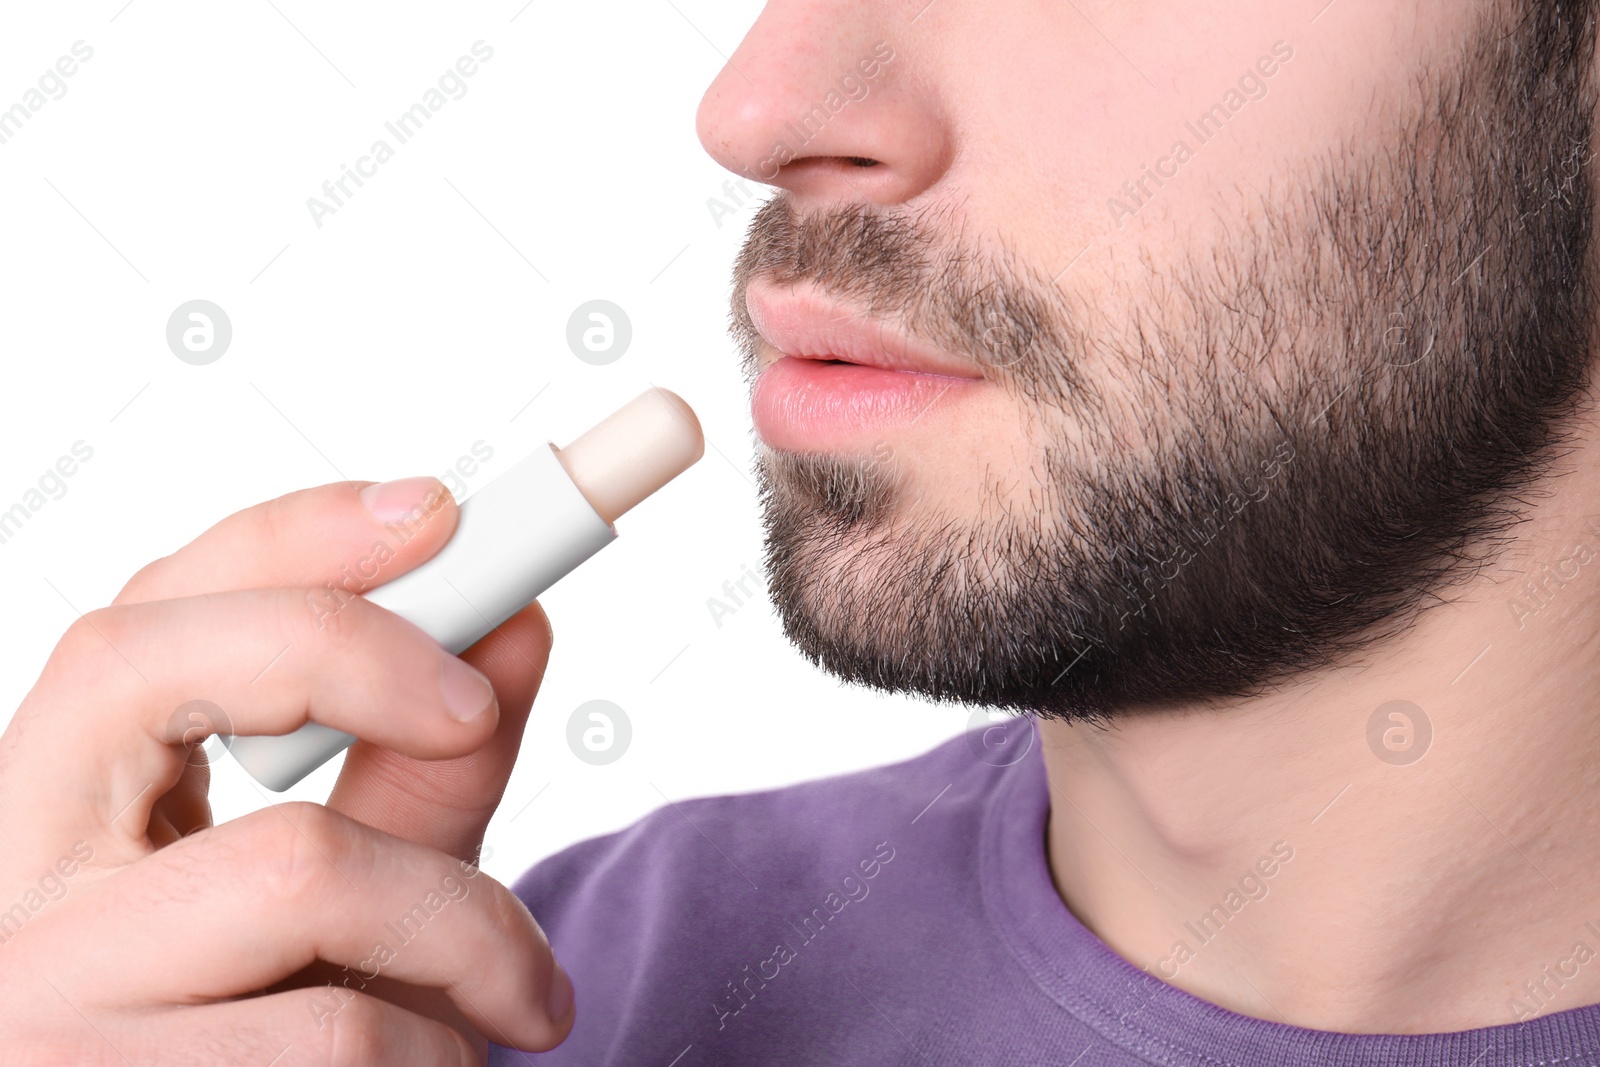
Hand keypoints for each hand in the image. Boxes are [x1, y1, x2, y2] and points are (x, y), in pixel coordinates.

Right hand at [0, 476, 571, 1064]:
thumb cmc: (291, 1043)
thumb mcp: (359, 900)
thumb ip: (423, 770)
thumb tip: (516, 622)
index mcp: (62, 812)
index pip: (143, 613)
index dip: (289, 537)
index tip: (444, 510)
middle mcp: (6, 888)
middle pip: (147, 666)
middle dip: (358, 652)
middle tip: (477, 710)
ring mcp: (33, 1004)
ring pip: (299, 863)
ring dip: (469, 929)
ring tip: (514, 1003)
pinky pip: (336, 1034)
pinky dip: (441, 1046)